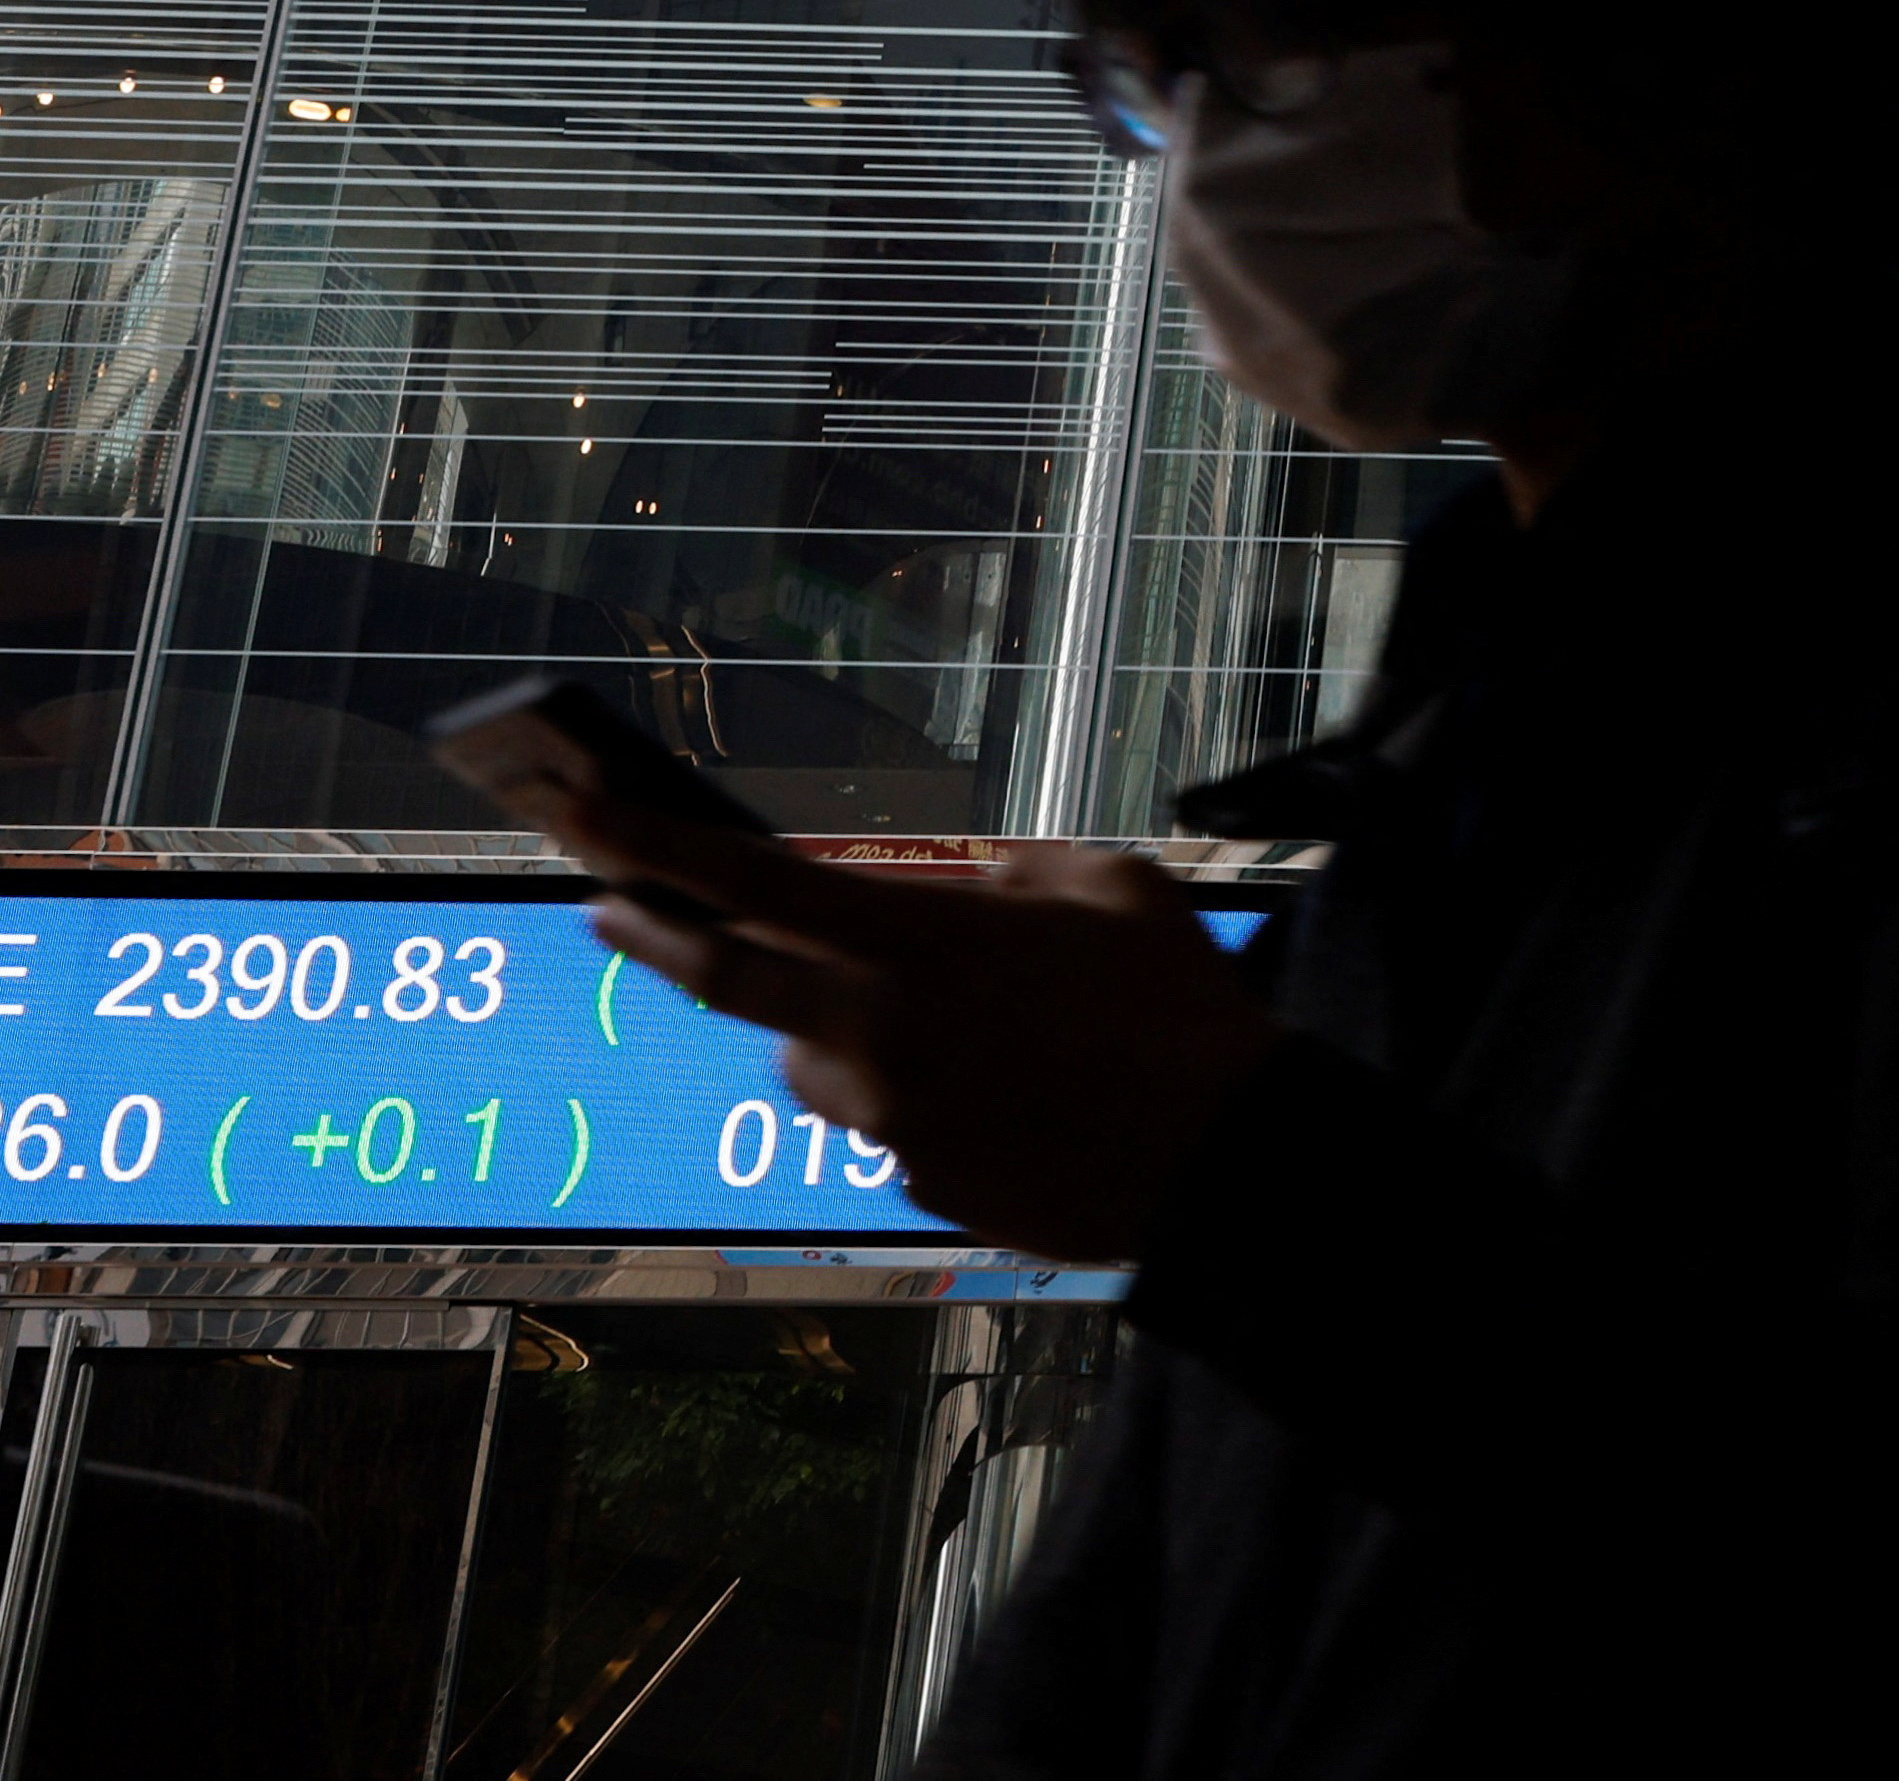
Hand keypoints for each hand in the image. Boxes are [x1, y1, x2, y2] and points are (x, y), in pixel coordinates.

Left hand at [570, 803, 1280, 1262]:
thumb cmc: (1175, 1005)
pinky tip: (1023, 1094)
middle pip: (721, 976)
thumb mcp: (1105, 884)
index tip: (577, 814)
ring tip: (972, 1029)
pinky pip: (890, 1121)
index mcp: (917, 937)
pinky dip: (926, 1094)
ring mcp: (885, 1117)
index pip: (750, 879)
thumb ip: (1006, 876)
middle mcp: (875, 1028)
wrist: (1224, 1158)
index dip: (652, 843)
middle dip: (651, 933)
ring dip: (847, 1028)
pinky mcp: (914, 1181)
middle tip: (607, 907)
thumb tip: (958, 894)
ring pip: (819, 1057)